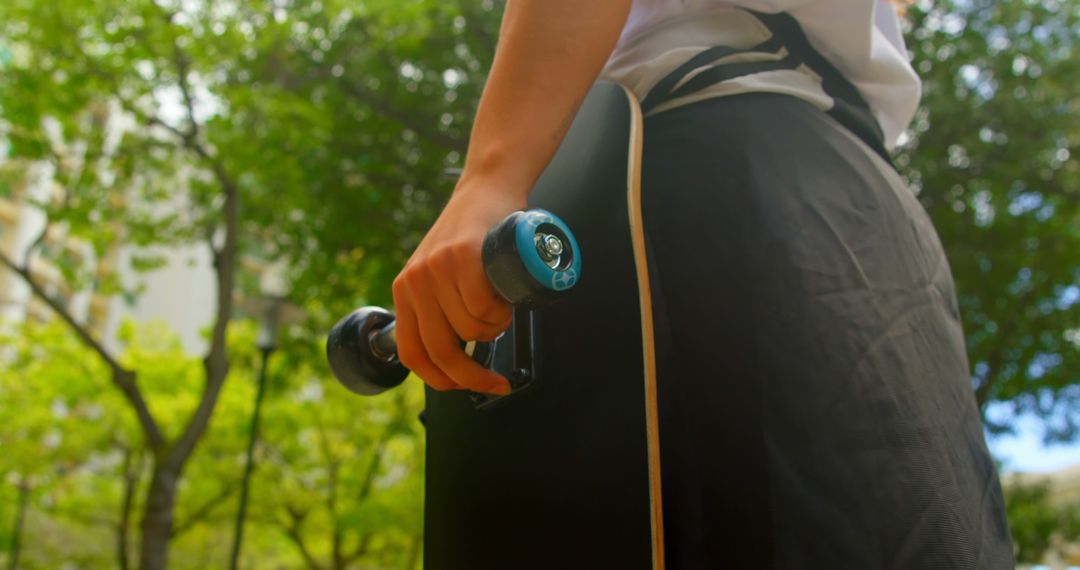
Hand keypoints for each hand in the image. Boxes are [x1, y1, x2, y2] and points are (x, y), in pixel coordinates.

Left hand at [392, 175, 525, 394]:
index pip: (411, 353)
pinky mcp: (461, 254)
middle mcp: (415, 281)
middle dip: (474, 377)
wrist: (489, 189)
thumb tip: (456, 354)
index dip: (439, 380)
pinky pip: (483, 306)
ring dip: (495, 330)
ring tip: (501, 309)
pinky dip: (501, 311)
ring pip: (470, 329)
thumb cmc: (475, 235)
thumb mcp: (442, 273)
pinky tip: (505, 297)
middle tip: (496, 380)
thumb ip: (439, 305)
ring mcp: (436, 267)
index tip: (464, 389)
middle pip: (442, 350)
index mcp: (405, 291)